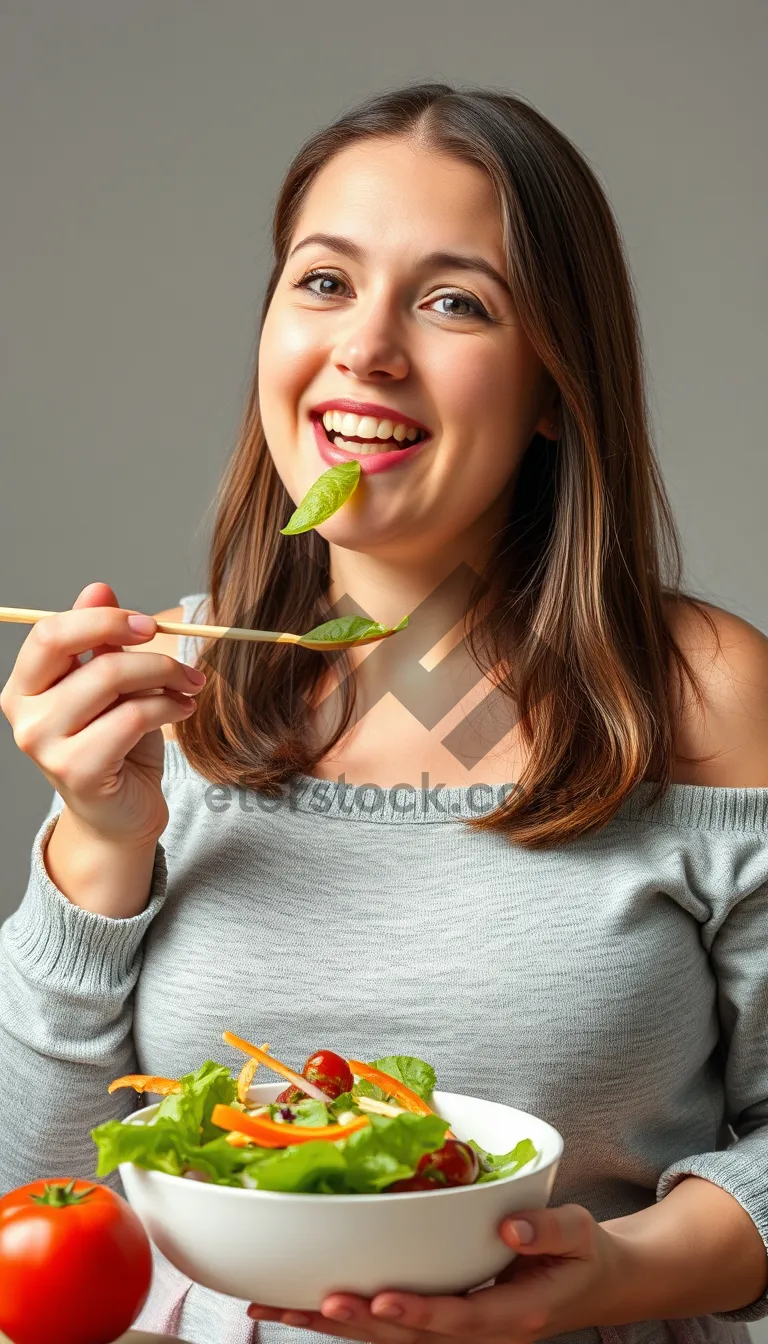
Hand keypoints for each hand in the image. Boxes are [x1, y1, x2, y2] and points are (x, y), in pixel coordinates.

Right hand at [0, 581, 204, 847]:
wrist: (121, 813)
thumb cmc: (115, 743)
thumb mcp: (108, 686)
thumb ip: (99, 641)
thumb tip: (99, 588)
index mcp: (24, 686)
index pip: (50, 633)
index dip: (102, 619)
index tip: (148, 624)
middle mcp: (24, 715)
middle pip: (84, 654)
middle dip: (145, 650)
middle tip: (182, 660)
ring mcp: (46, 746)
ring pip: (114, 682)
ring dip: (165, 678)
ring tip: (189, 687)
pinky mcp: (79, 770)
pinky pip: (132, 718)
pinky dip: (168, 707)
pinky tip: (183, 710)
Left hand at [247, 1204, 626, 1340]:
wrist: (589, 1284)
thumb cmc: (582, 1254)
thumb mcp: (581, 1232)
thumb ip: (549, 1229)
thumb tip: (508, 1225)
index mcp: (514, 1314)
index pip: (461, 1320)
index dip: (419, 1314)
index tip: (382, 1300)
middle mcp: (478, 1333)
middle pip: (410, 1339)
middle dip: (359, 1322)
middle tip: (314, 1300)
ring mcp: (456, 1332)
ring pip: (387, 1339)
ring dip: (334, 1325)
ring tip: (278, 1309)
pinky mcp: (438, 1322)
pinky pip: (386, 1328)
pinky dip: (343, 1319)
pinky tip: (300, 1304)